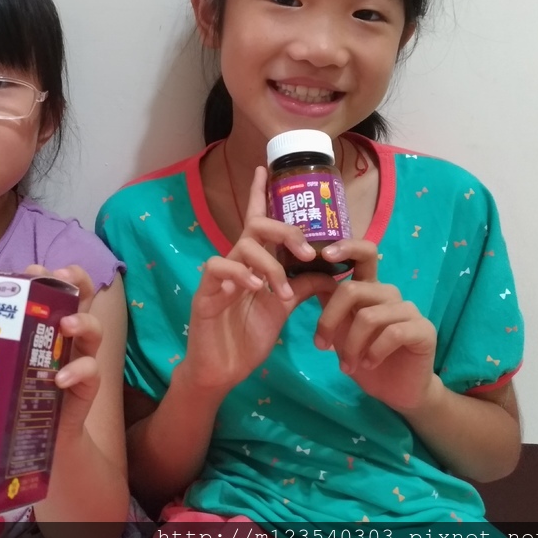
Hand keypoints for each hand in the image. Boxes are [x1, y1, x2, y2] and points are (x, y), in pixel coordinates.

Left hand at [25, 264, 102, 431]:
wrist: (40, 436)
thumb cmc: (19, 390)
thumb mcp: (7, 360)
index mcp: (51, 322)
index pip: (61, 287)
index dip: (56, 274)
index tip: (37, 270)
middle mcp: (70, 335)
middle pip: (86, 297)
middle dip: (78, 282)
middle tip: (64, 278)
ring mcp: (81, 358)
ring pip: (94, 330)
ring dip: (81, 322)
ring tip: (65, 326)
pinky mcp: (86, 385)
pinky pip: (91, 371)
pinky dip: (77, 370)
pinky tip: (58, 378)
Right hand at [182, 167, 337, 394]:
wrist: (222, 370)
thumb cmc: (247, 336)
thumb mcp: (283, 309)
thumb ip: (304, 287)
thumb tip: (332, 271)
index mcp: (254, 262)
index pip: (258, 220)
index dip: (260, 193)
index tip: (265, 168)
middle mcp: (237, 262)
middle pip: (256, 225)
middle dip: (284, 231)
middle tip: (305, 254)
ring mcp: (219, 276)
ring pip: (243, 247)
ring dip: (269, 268)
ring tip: (281, 293)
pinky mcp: (204, 293)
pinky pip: (217, 268)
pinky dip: (238, 275)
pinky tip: (252, 288)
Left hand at [315, 239, 438, 411]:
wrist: (396, 391)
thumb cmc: (365, 358)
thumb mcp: (340, 331)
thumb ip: (329, 304)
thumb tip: (307, 277)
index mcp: (369, 289)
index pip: (363, 254)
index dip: (346, 247)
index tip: (324, 255)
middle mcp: (389, 294)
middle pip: (352, 290)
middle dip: (329, 320)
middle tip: (321, 346)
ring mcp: (408, 310)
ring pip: (368, 316)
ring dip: (351, 346)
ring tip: (347, 366)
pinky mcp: (423, 330)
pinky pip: (393, 333)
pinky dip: (374, 351)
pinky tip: (369, 364)